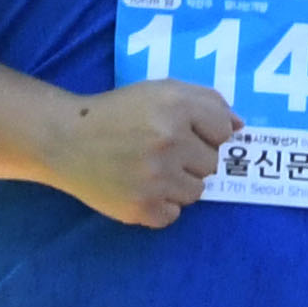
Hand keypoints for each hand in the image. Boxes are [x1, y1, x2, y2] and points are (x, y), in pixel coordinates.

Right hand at [49, 80, 237, 225]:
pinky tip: (140, 188)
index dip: (206, 132)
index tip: (182, 131)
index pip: (225, 131)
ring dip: (179, 184)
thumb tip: (241, 128)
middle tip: (161, 151)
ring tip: (150, 169)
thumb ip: (208, 103)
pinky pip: (173, 215)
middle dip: (192, 158)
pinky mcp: (140, 208)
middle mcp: (170, 141)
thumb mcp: (163, 91)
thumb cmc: (121, 112)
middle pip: (212, 164)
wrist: (66, 139)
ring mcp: (155, 178)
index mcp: (178, 106)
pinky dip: (161, 206)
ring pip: (196, 192)